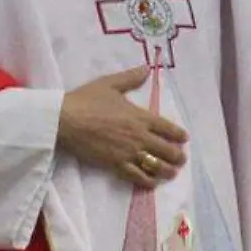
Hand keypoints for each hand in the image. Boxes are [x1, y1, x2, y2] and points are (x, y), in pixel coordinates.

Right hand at [55, 66, 189, 189]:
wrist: (66, 120)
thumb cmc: (86, 100)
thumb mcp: (110, 83)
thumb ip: (130, 78)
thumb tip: (147, 68)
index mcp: (141, 116)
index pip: (168, 128)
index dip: (179, 135)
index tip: (184, 139)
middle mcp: (140, 136)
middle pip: (168, 150)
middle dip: (178, 156)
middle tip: (180, 159)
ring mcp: (129, 152)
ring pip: (157, 166)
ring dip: (168, 171)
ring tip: (171, 173)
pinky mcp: (116, 165)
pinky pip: (138, 177)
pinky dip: (148, 181)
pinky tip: (152, 182)